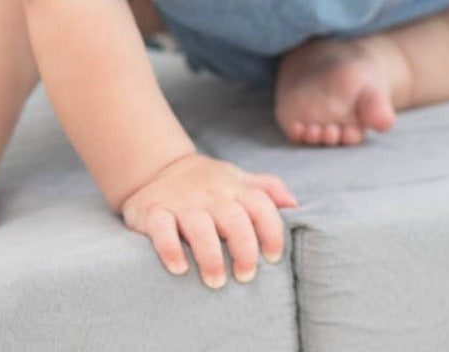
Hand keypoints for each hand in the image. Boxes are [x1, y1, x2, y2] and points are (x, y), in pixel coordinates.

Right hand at [120, 153, 298, 288]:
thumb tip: (294, 203)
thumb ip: (266, 188)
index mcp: (233, 188)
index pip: (261, 206)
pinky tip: (179, 268)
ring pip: (199, 226)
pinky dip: (169, 248)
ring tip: (216, 281)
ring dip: (210, 255)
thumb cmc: (206, 182)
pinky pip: (161, 229)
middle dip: (244, 249)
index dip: (272, 232)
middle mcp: (210, 196)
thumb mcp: (237, 178)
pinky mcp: (154, 211)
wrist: (157, 167)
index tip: (273, 257)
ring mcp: (182, 203)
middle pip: (234, 219)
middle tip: (245, 276)